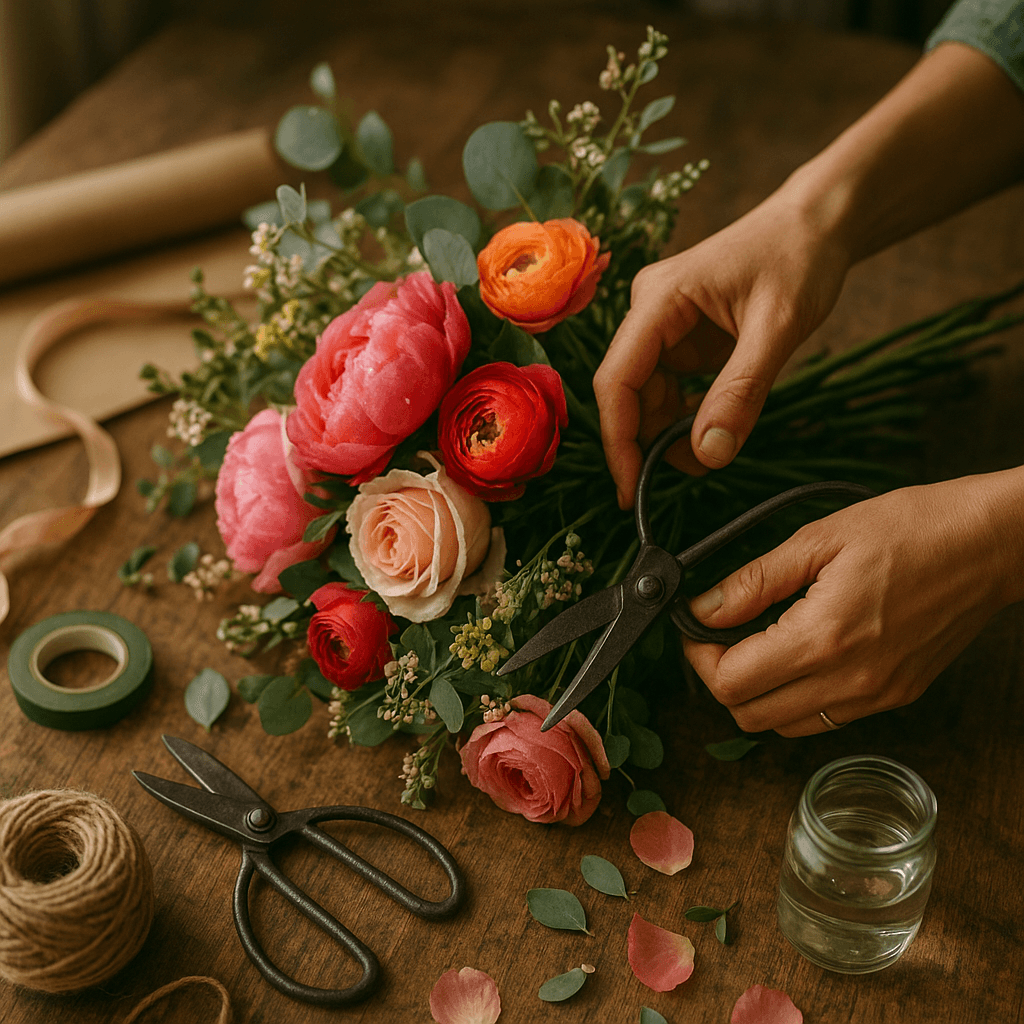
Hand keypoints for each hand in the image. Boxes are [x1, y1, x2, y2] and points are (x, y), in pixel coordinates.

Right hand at [593, 191, 850, 507]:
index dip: (618, 439)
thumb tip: (707, 456)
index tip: (631, 489)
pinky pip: (669, 388)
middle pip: (626, 392)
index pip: (616, 379)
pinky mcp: (681, 337)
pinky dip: (686, 416)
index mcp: (658, 299)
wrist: (817, 223)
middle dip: (647, 440)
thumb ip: (741, 392)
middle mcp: (648, 311)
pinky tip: (713, 427)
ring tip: (710, 453)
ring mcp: (662, 325)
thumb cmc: (800, 258)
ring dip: (668, 431)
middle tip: (687, 475)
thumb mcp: (779, 327)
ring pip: (646, 395)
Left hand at [683, 473, 1023, 735]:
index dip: (699, 657)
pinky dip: (796, 698)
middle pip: (750, 716)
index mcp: (825, 639)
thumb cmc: (913, 528)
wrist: (990, 544)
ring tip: (761, 642)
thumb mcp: (819, 538)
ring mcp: (876, 697)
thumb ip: (753, 581)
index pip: (731, 683)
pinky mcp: (895, 697)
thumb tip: (703, 608)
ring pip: (784, 726)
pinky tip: (802, 653)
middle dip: (722, 678)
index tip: (697, 627)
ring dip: (758, 693)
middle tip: (721, 636)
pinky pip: (824, 718)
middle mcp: (851, 682)